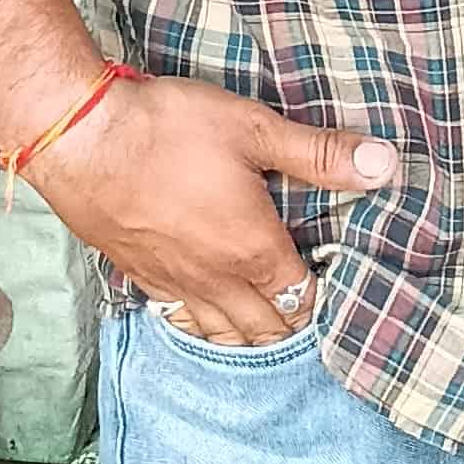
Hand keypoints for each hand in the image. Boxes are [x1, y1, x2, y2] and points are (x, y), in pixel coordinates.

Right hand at [31, 75, 396, 341]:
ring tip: (266, 319)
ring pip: (221, 335)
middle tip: (308, 303)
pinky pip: (180, 319)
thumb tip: (385, 164)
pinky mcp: (139, 276)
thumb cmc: (167, 128)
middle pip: (265, 330)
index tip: (335, 280)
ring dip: (249, 333)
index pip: (302, 300)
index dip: (325, 295)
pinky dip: (203, 324)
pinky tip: (206, 312)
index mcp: (253, 251)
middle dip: (291, 324)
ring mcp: (174, 284)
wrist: (78, 139)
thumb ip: (318, 153)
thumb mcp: (252, 128)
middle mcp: (216, 281)